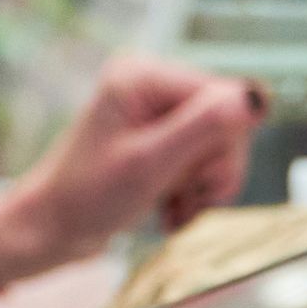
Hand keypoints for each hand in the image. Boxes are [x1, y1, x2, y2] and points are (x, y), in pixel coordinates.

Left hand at [0, 54, 263, 278]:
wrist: (51, 232)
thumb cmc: (87, 198)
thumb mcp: (149, 165)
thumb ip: (203, 128)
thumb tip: (255, 97)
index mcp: (144, 76)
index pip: (225, 98)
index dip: (224, 145)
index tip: (198, 183)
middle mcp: (153, 85)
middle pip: (226, 123)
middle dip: (213, 171)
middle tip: (186, 202)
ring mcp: (156, 113)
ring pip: (220, 147)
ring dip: (205, 189)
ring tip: (175, 211)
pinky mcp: (160, 139)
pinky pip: (204, 161)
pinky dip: (195, 193)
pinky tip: (172, 211)